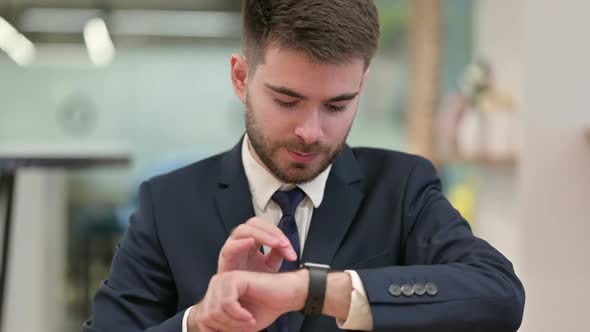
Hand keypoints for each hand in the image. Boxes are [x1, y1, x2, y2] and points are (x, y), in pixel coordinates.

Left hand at [187, 270, 307, 331]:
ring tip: (249, 321)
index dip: (218, 331)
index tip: (236, 330)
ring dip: (234, 323)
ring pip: (215, 311)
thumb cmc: (264, 309)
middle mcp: (216, 284)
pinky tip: (249, 316)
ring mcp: (224, 279)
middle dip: (226, 328)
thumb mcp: (236, 326)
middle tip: (245, 326)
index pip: (201, 319)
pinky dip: (239, 315)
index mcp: (214, 294)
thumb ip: (220, 329)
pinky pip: (227, 303)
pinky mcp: (235, 278)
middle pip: (206, 316)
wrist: (286, 296)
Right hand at [217, 217, 297, 273]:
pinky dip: (240, 243)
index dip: (277, 232)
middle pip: (254, 223)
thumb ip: (278, 254)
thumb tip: (287, 247)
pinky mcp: (225, 259)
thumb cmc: (251, 280)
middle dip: (270, 230)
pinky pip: (230, 246)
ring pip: (243, 230)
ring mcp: (232, 247)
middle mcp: (242, 240)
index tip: (288, 245)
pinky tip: (251, 243)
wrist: (240, 298)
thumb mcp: (270, 265)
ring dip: (260, 234)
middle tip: (283, 243)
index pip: (265, 226)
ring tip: (274, 243)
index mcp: (253, 240)